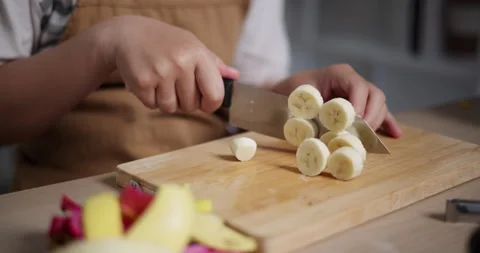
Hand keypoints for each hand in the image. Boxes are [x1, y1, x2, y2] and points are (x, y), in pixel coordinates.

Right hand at [96, 15, 238, 112]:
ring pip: (171, 108)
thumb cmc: (166, 42)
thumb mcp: (192, 45)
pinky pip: (153, 106)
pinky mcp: (142, 82)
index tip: (205, 104)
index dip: (211, 105)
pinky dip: (151, 99)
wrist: (128, 34)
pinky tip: (149, 82)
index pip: (215, 94)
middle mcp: (181, 63)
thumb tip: (235, 77)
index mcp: (198, 54)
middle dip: (185, 102)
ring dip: (167, 101)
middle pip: (191, 105)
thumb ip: (214, 64)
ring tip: (162, 83)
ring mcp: (161, 73)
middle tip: (176, 86)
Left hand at [272, 64, 401, 137]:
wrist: (284, 92)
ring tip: (370, 139)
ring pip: (378, 104)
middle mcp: (352, 81)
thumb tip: (325, 129)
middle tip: (361, 133)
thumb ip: (311, 109)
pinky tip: (395, 134)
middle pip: (375, 95)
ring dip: (377, 122)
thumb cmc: (289, 91)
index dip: (360, 105)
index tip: (355, 122)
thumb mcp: (297, 97)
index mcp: (339, 73)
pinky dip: (385, 122)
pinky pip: (377, 111)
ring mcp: (358, 92)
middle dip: (372, 116)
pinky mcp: (359, 104)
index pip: (358, 87)